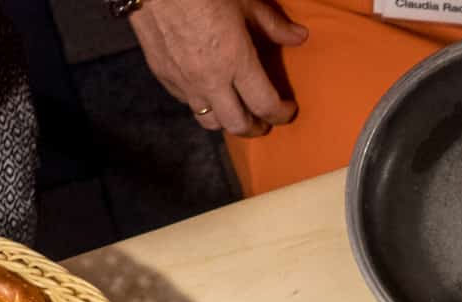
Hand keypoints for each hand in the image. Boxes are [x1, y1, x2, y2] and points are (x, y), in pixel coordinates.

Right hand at [130, 0, 307, 136]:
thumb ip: (272, 23)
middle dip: (255, 128)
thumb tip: (300, 36)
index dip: (281, 114)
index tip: (288, 110)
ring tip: (235, 111)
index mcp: (234, 61)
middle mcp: (209, 80)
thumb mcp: (244, 1)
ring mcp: (183, 80)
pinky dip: (201, 103)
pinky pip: (185, 102)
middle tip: (264, 122)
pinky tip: (206, 91)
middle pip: (237, 125)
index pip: (264, 105)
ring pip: (208, 121)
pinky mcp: (162, 74)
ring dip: (226, 121)